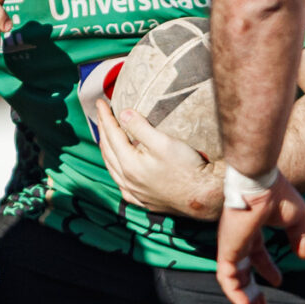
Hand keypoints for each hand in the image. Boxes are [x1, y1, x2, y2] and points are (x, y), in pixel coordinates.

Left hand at [92, 97, 218, 219]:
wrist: (203, 197)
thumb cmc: (186, 168)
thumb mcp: (164, 142)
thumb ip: (141, 127)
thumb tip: (124, 114)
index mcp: (129, 164)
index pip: (111, 135)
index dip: (105, 117)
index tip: (100, 102)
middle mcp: (127, 180)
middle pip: (107, 151)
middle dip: (103, 130)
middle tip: (101, 114)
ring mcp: (134, 193)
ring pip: (112, 168)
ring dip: (106, 150)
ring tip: (105, 136)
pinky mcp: (143, 201)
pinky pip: (121, 184)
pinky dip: (115, 170)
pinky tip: (118, 168)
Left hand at [215, 171, 304, 303]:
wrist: (259, 184)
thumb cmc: (276, 194)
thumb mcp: (296, 217)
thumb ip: (301, 237)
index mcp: (251, 229)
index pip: (255, 253)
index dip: (266, 268)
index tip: (278, 280)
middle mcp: (238, 239)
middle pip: (242, 268)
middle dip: (251, 287)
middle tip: (261, 302)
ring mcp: (231, 245)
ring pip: (232, 277)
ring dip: (242, 295)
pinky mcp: (227, 251)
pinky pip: (227, 278)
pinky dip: (235, 293)